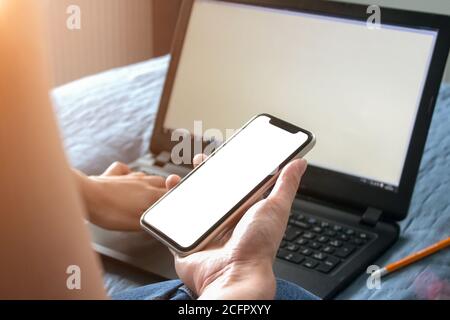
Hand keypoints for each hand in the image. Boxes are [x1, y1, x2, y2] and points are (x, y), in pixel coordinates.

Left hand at [74, 162, 167, 230]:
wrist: (86, 196)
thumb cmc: (109, 211)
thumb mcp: (136, 223)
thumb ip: (153, 221)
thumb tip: (165, 220)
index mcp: (150, 194)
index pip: (171, 193)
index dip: (175, 198)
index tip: (177, 203)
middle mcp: (143, 182)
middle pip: (161, 182)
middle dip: (165, 190)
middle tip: (163, 200)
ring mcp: (128, 176)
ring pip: (147, 176)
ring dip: (150, 183)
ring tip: (149, 192)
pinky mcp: (114, 174)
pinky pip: (125, 169)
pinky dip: (128, 173)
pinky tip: (127, 178)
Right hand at [166, 155, 306, 299]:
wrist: (233, 275)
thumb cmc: (257, 246)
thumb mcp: (275, 208)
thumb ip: (286, 184)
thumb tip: (299, 163)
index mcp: (244, 211)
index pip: (236, 183)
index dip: (229, 167)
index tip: (224, 152)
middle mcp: (225, 220)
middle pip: (211, 190)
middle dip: (204, 173)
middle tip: (201, 159)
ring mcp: (205, 229)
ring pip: (191, 202)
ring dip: (184, 186)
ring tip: (181, 174)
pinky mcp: (187, 239)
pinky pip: (173, 220)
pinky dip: (166, 205)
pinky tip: (170, 190)